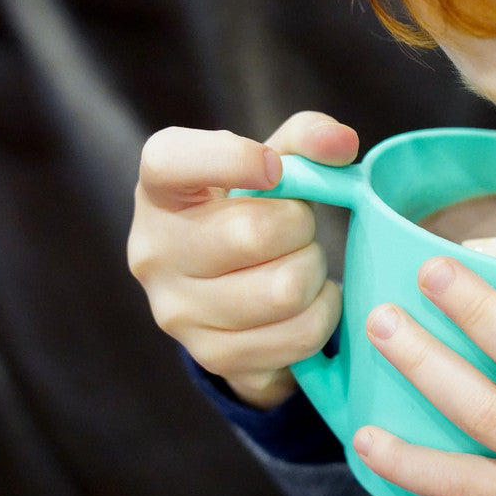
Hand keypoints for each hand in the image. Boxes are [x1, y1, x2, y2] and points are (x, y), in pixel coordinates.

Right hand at [127, 111, 358, 407]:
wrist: (230, 292)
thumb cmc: (253, 211)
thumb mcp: (273, 166)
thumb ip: (307, 140)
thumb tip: (341, 142)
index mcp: (161, 191)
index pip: (171, 163)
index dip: (230, 159)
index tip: (275, 168)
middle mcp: (153, 252)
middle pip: (253, 234)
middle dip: (299, 227)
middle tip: (300, 228)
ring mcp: (177, 312)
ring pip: (285, 290)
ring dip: (314, 273)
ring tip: (303, 265)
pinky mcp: (213, 356)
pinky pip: (299, 335)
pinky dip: (322, 314)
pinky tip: (307, 302)